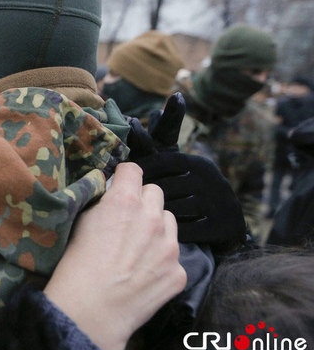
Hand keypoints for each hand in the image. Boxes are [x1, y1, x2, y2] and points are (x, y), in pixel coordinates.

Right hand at [44, 162, 185, 349]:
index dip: (123, 177)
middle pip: (155, 193)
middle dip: (142, 202)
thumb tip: (111, 194)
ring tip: (136, 249)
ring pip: (169, 222)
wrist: (90, 312)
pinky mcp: (178, 272)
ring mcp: (170, 247)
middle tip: (127, 220)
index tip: (119, 186)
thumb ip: (100, 202)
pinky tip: (142, 274)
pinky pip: (174, 257)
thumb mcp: (79, 222)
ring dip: (156, 228)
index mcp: (125, 201)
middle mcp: (153, 218)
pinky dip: (161, 261)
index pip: (133, 170)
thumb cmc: (76, 267)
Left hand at [128, 93, 245, 246]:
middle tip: (132, 208)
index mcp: (197, 163)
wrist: (224, 223)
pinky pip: (186, 231)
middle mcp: (211, 179)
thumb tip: (145, 115)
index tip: (124, 184)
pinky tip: (162, 234)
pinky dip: (171, 233)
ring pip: (173, 210)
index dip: (140, 174)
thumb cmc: (188, 189)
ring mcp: (219, 202)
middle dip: (147, 199)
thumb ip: (158, 145)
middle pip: (164, 189)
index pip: (160, 163)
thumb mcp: (177, 166)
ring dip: (157, 218)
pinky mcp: (222, 225)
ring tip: (146, 221)